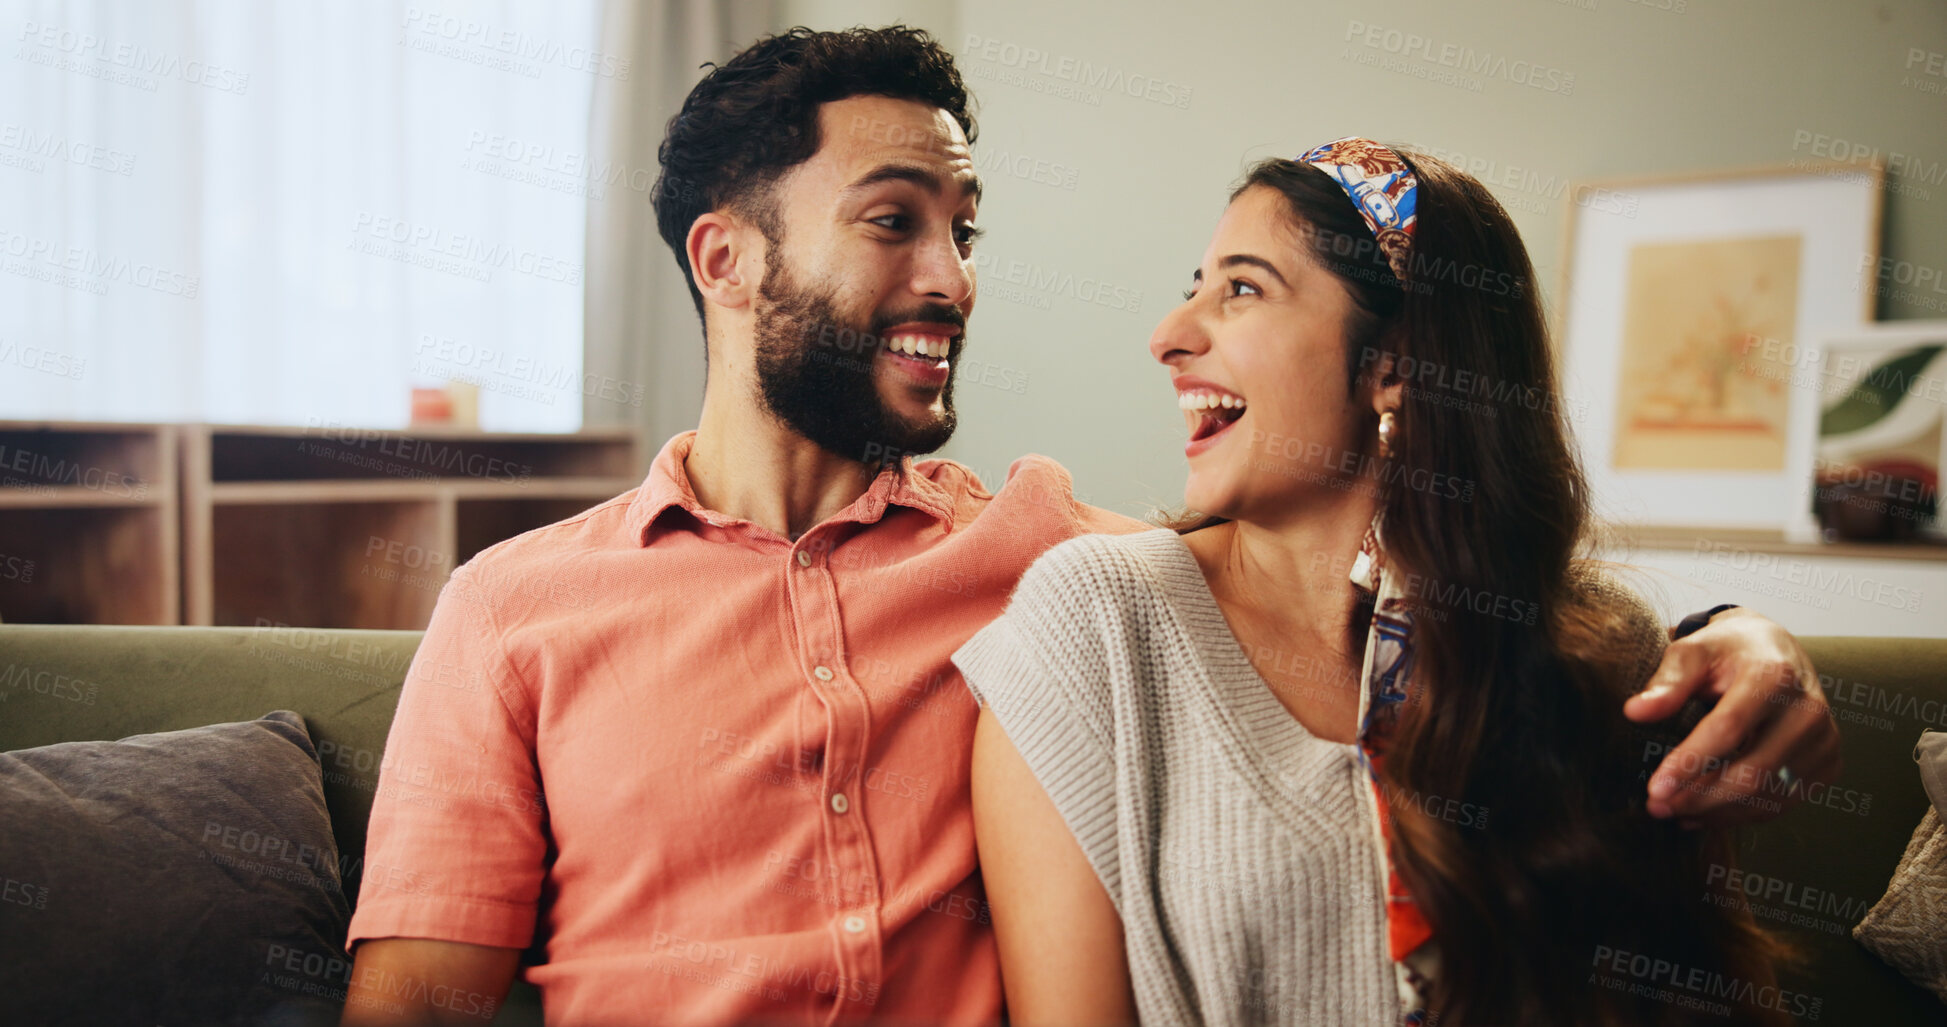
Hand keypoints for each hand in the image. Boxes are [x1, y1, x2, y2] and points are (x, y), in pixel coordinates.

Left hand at [1622, 607, 1842, 826]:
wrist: (1775, 650)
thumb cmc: (1726, 651)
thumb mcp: (1692, 652)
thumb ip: (1667, 682)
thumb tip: (1634, 712)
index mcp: (1774, 676)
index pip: (1729, 729)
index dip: (1690, 762)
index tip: (1655, 788)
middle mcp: (1808, 711)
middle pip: (1753, 771)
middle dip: (1700, 796)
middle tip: (1658, 807)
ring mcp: (1823, 740)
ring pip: (1768, 795)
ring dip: (1716, 811)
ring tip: (1674, 811)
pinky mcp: (1827, 763)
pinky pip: (1781, 801)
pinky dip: (1740, 813)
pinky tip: (1703, 812)